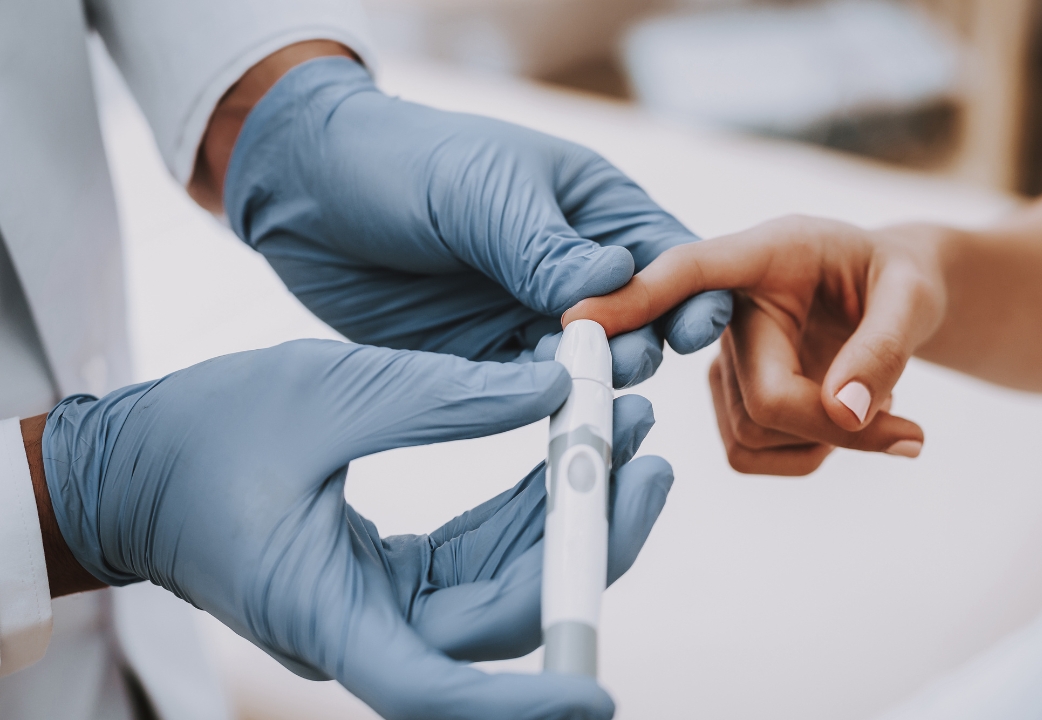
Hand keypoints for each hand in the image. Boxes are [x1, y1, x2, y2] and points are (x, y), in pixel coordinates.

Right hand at [41, 340, 672, 718]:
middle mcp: (366, 627)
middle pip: (504, 619)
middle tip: (647, 465)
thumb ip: (446, 399)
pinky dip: (526, 507)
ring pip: (503, 584)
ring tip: (626, 436)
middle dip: (586, 546)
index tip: (600, 697)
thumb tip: (557, 392)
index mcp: (331, 614)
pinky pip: (479, 554)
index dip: (523, 705)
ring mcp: (382, 605)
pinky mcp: (391, 576)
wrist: (127, 467)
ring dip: (568, 517)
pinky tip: (569, 449)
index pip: (438, 691)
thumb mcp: (329, 395)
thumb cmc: (201, 436)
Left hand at [222, 57, 730, 387]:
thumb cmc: (405, 161)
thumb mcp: (483, 191)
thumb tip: (620, 281)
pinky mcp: (484, 355)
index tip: (693, 322)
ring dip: (595, 376)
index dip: (689, 290)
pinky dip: (544, 400)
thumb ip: (546, 246)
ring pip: (588, 361)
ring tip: (589, 384)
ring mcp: (528, 312)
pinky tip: (547, 407)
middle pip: (639, 317)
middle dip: (643, 340)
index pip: (666, 253)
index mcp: (591, 207)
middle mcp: (571, 266)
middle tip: (626, 358)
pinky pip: (529, 388)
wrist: (307, 190)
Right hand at [566, 215, 940, 474]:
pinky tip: (839, 419)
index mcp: (764, 255)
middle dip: (840, 428)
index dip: (636, 298)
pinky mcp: (729, 402)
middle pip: (764, 399)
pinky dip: (808, 456)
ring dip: (831, 441)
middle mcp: (729, 308)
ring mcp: (723, 360)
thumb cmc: (900, 279)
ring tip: (880, 404)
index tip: (580, 319)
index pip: (689, 274)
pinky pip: (753, 455)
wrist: (893, 298)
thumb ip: (884, 346)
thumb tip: (845, 411)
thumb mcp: (914, 295)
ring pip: (759, 435)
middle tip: (912, 437)